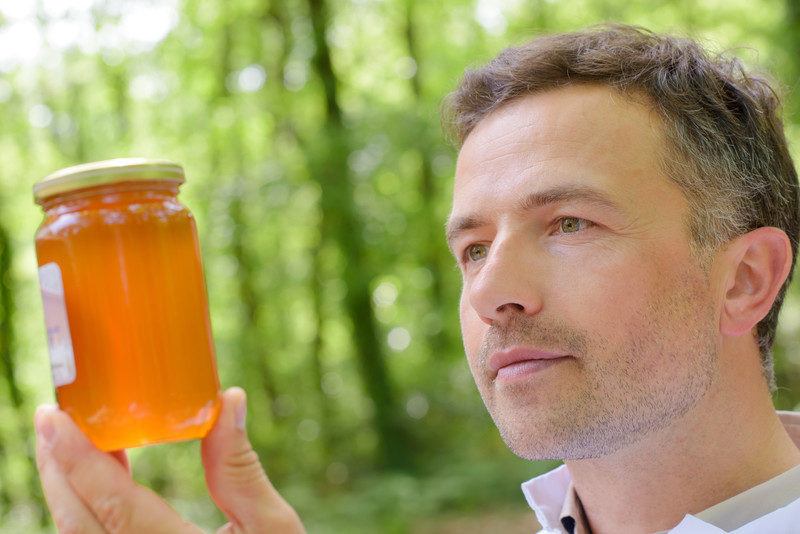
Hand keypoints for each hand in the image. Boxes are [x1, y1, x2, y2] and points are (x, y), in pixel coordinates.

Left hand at [34, 387, 304, 532]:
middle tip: (52, 418)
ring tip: (67, 443)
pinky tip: (98, 482)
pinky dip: (84, 510)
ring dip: (66, 489)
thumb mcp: (274, 527)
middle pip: (78, 524)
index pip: (115, 507)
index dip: (79, 460)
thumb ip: (242, 469)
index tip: (54, 418)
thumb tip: (229, 400)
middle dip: (57, 469)